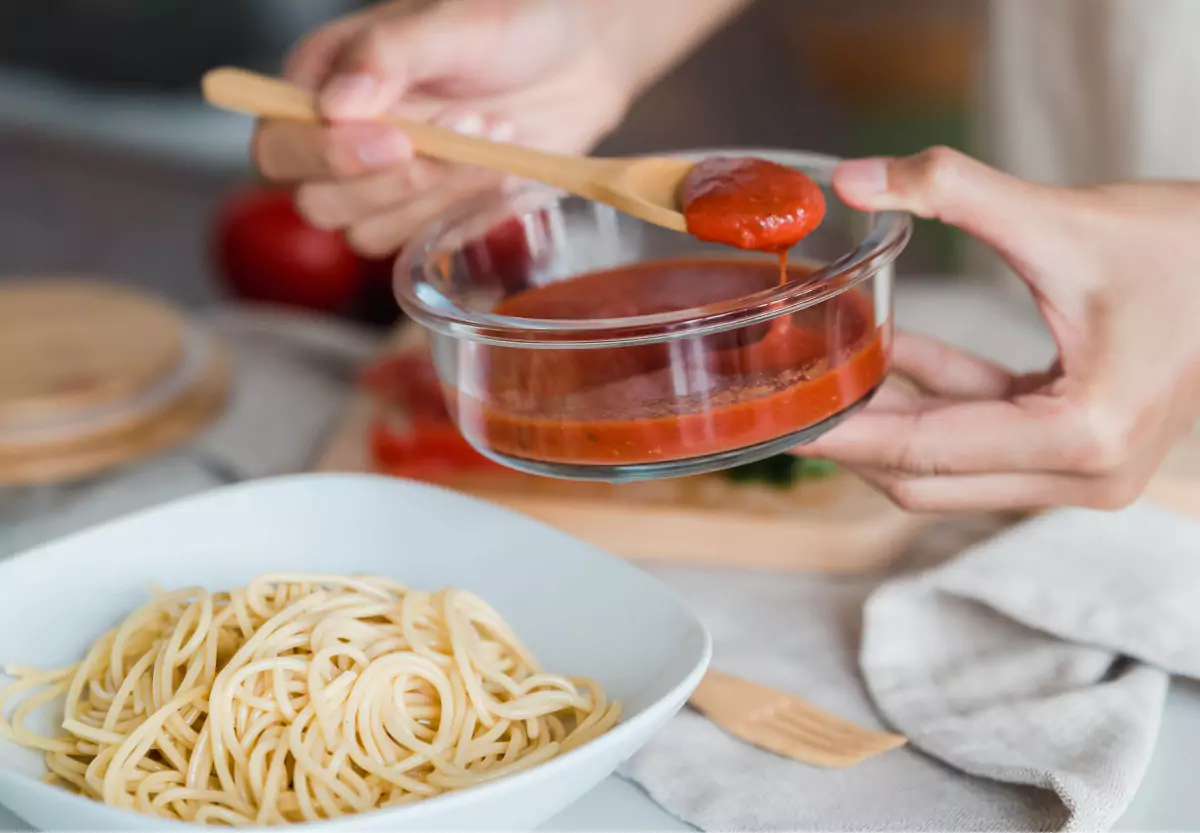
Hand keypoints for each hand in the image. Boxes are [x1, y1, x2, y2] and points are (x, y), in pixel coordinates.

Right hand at [252, 0, 633, 256]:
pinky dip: (462, 211)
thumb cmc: (511, 23)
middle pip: (316, 202)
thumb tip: (335, 104)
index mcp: (321, 80)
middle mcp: (340, 138)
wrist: (579, 58)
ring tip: (494, 131)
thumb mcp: (453, 21)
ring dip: (438, 192)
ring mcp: (383, 184)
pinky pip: (420, 242)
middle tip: (463, 127)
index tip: (399, 138)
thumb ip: (388, 54)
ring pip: (368, 232)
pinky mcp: (427, 214)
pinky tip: (500, 166)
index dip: (327, 155)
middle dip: (394, 181)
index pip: (279, 144)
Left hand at [803, 147, 1199, 511]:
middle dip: (857, 440)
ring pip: (954, 467)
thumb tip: (854, 177)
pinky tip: (893, 350)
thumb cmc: (1186, 249)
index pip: (927, 453)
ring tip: (829, 371)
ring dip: (893, 418)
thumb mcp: (1060, 219)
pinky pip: (985, 437)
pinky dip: (939, 399)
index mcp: (1082, 435)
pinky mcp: (1083, 452)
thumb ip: (952, 192)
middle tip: (787, 404)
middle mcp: (1086, 474)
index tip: (781, 424)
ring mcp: (1087, 473)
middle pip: (931, 479)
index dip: (845, 437)